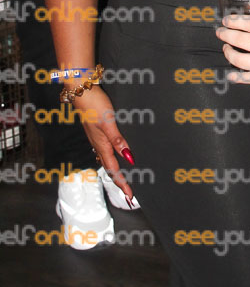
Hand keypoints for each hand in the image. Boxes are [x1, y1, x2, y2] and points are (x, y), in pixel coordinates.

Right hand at [74, 86, 134, 202]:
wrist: (81, 90)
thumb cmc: (94, 105)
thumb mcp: (108, 122)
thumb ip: (117, 139)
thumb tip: (128, 158)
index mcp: (102, 145)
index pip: (113, 169)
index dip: (122, 183)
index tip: (130, 196)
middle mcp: (98, 143)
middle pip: (110, 166)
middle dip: (119, 179)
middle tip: (128, 191)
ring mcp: (97, 137)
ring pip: (107, 158)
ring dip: (116, 169)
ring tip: (124, 177)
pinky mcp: (97, 129)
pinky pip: (106, 148)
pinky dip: (112, 156)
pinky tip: (115, 152)